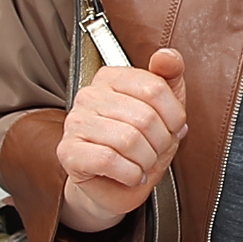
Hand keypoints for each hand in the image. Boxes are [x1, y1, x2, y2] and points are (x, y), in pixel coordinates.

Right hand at [55, 48, 185, 234]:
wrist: (115, 186)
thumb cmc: (139, 146)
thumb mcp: (165, 109)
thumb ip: (170, 77)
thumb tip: (167, 55)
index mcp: (111, 78)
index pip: (155, 88)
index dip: (173, 116)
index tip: (171, 128)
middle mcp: (89, 95)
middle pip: (145, 117)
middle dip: (160, 143)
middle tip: (154, 151)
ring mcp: (75, 122)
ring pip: (129, 141)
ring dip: (145, 161)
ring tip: (140, 163)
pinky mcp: (68, 151)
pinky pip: (109, 160)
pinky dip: (129, 173)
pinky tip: (128, 174)